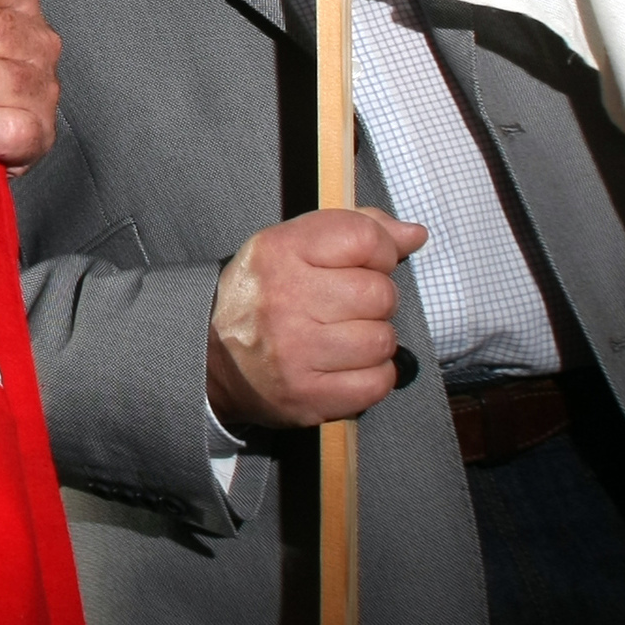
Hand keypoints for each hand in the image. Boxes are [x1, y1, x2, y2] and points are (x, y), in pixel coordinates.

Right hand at [204, 207, 427, 428]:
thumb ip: (356, 229)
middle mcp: (284, 298)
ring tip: (345, 338)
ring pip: (383, 340)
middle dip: (376, 301)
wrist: (210, 358)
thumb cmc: (263, 297)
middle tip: (348, 307)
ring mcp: (295, 351)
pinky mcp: (307, 395)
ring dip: (374, 341)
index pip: (364, 238)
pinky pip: (378, 382)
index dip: (380, 252)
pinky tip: (347, 366)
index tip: (367, 264)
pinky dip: (373, 376)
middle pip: (380, 293)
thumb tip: (414, 235)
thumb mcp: (292, 246)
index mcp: (279, 251)